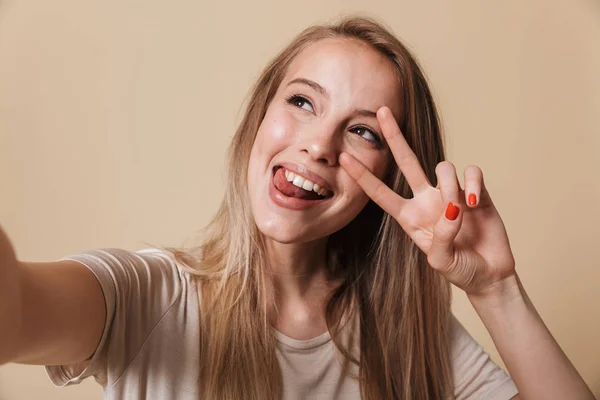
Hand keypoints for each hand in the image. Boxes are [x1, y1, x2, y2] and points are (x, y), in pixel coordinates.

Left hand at [339, 107, 515, 295]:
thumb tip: (451, 208)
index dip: (363, 176)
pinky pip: (471, 172)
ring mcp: (450, 192)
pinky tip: (474, 202)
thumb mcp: (442, 261)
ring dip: (450, 185)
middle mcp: (426, 199)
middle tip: (381, 111)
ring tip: (460, 210)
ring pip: (442, 166)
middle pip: (407, 161)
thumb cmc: (460, 269)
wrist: (489, 274)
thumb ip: (441, 238)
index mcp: (409, 217)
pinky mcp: (474, 190)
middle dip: (394, 136)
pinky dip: (472, 184)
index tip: (344, 157)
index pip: (380, 193)